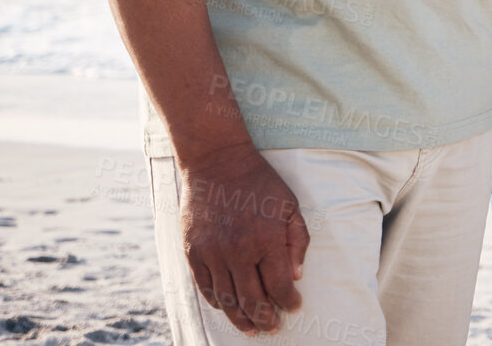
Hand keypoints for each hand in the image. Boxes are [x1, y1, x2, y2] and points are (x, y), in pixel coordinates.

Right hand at [179, 143, 309, 332]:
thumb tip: (297, 276)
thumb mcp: (290, 205)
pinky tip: (228, 308)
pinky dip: (218, 303)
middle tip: (273, 327)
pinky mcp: (194, 252)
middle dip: (266, 318)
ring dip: (241, 318)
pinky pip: (206, 287)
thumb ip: (297, 240)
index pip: (279, 285)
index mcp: (266, 240)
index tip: (294, 307)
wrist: (217, 162)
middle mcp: (239, 251)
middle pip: (252, 299)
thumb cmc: (259, 183)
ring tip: (252, 328)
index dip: (288, 301)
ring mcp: (213, 253)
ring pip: (227, 300)